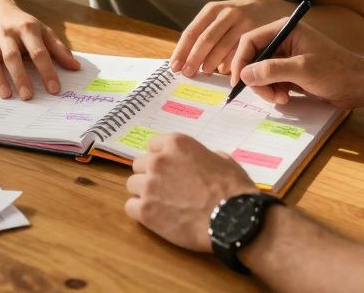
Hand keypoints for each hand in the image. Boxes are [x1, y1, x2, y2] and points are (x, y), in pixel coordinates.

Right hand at [0, 2, 79, 99]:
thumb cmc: (23, 25)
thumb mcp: (43, 31)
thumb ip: (59, 49)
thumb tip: (75, 67)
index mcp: (27, 29)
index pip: (39, 52)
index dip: (47, 71)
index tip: (54, 89)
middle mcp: (7, 33)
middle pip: (12, 56)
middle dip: (20, 77)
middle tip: (28, 96)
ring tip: (6, 95)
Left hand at [124, 133, 254, 251]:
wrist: (233, 219)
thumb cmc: (233, 189)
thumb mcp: (223, 160)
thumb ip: (203, 156)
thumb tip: (201, 161)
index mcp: (177, 144)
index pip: (153, 144)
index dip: (161, 157)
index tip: (169, 168)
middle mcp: (158, 161)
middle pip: (139, 165)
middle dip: (150, 175)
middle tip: (166, 188)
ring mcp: (149, 186)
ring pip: (132, 185)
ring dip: (144, 193)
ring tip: (161, 204)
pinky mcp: (145, 211)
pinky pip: (130, 207)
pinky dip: (141, 212)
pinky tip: (156, 217)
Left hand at [170, 0, 291, 76]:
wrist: (270, 7)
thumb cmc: (238, 17)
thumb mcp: (220, 17)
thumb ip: (205, 34)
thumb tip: (186, 61)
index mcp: (213, 10)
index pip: (192, 32)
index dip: (182, 50)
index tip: (175, 66)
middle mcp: (227, 14)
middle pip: (206, 39)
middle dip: (194, 59)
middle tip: (187, 74)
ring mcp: (243, 22)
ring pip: (223, 46)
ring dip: (212, 62)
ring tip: (204, 72)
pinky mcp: (258, 31)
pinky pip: (240, 51)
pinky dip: (231, 62)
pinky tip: (225, 71)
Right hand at [230, 21, 363, 108]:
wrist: (359, 85)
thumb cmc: (335, 71)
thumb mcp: (302, 69)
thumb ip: (272, 70)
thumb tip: (244, 74)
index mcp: (285, 29)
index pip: (251, 40)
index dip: (240, 60)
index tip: (238, 81)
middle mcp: (283, 40)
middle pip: (254, 58)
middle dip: (256, 79)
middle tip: (268, 96)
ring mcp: (287, 56)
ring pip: (261, 73)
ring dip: (266, 88)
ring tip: (280, 99)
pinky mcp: (290, 72)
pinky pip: (271, 81)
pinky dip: (274, 91)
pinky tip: (285, 98)